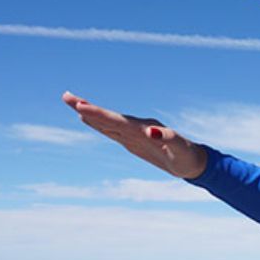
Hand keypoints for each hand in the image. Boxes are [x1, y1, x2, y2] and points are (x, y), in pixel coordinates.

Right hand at [63, 91, 206, 178]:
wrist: (194, 162)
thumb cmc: (188, 156)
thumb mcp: (180, 149)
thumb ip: (167, 138)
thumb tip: (150, 131)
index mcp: (144, 128)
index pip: (116, 120)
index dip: (98, 114)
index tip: (80, 107)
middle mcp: (137, 127)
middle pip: (107, 116)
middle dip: (87, 107)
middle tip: (66, 96)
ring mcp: (134, 134)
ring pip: (108, 122)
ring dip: (90, 114)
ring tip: (73, 104)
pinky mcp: (134, 141)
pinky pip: (112, 132)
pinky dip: (100, 125)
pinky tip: (90, 120)